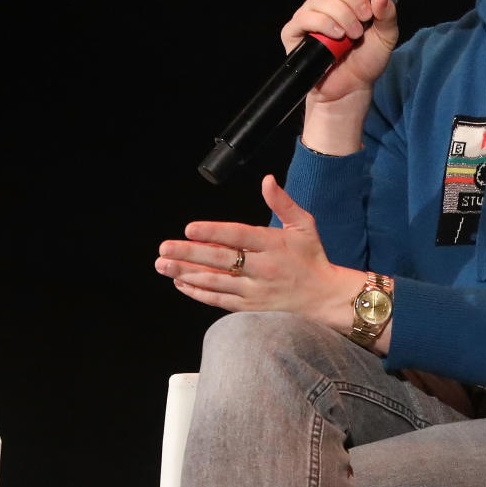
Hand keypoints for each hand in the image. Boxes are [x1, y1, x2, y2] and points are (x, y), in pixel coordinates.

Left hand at [155, 175, 364, 326]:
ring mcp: (255, 289)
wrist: (323, 295)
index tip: (190, 228)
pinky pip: (218, 300)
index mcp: (274, 244)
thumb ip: (283, 202)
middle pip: (221, 260)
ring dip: (186, 273)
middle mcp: (263, 268)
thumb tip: (267, 180)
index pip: (239, 236)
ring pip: (215, 282)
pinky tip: (180, 282)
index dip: (213, 232)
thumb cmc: (311, 256)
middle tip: (164, 248)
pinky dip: (198, 292)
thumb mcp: (303, 224)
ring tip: (163, 265)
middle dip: (189, 254)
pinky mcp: (250, 306)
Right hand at [281, 0, 397, 135]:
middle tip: (365, 19)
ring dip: (343, 16)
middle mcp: (325, 0)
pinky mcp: (295, 32)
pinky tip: (337, 37)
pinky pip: (306, 17)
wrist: (351, 89)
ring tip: (353, 36)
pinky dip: (325, 24)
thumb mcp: (386, 37)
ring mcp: (308, 15)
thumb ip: (388, 15)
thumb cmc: (366, 60)